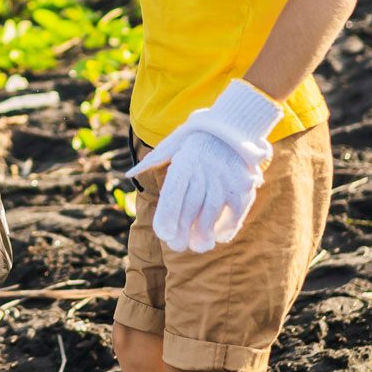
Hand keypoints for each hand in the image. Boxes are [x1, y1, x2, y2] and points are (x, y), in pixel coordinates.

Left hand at [126, 80, 281, 252]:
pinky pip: (235, 211)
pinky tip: (219, 236)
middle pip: (190, 208)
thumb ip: (152, 162)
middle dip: (183, 231)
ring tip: (198, 246)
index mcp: (184, 164)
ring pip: (211, 212)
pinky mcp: (242, 185)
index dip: (168, 217)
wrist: (233, 124)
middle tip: (178, 246)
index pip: (173, 195)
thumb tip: (129, 174)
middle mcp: (203, 173)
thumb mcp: (172, 144)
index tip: (164, 235)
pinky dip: (227, 226)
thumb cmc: (196, 138)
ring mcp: (224, 180)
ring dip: (203, 233)